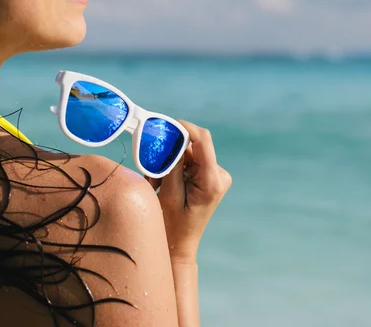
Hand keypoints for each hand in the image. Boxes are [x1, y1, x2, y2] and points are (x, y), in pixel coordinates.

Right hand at [146, 120, 231, 261]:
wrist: (179, 246)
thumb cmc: (172, 226)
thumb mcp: (169, 194)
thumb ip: (172, 164)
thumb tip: (172, 138)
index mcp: (212, 180)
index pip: (203, 141)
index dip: (185, 128)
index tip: (165, 124)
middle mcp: (219, 175)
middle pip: (193, 147)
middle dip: (170, 153)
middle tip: (152, 171)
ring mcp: (215, 176)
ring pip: (188, 155)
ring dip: (169, 164)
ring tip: (155, 183)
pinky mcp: (208, 177)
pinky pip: (189, 163)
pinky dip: (173, 169)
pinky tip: (162, 184)